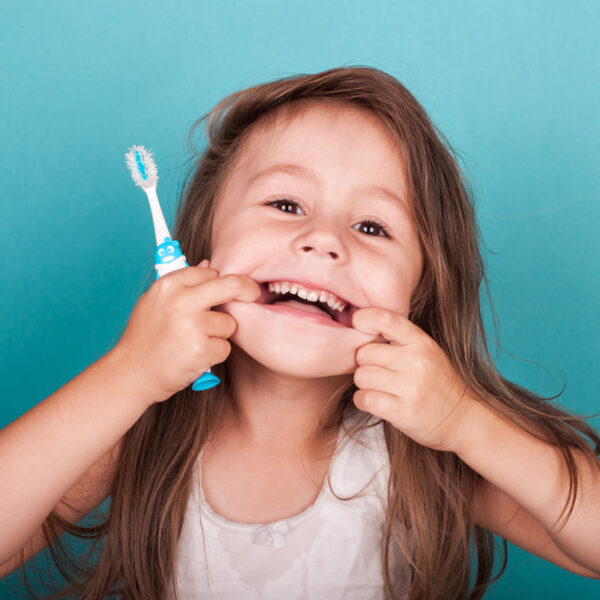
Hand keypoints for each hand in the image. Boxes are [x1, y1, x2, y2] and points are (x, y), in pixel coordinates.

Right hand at [114, 260, 260, 404]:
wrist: (131, 374)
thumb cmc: (145, 338)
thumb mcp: (155, 302)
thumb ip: (184, 284)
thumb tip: (211, 264)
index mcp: (168, 285)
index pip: (209, 272)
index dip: (220, 281)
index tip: (231, 286)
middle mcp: (181, 301)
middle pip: (230, 285)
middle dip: (247, 289)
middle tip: (254, 294)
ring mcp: (192, 326)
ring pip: (229, 323)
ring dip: (219, 334)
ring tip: (194, 342)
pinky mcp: (201, 350)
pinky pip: (225, 347)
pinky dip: (214, 354)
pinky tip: (194, 357)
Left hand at [351, 307, 475, 453]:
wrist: (464, 419)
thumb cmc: (438, 382)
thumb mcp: (427, 352)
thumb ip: (399, 339)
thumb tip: (359, 325)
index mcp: (422, 343)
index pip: (385, 319)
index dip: (364, 319)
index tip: (358, 326)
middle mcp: (416, 362)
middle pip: (364, 353)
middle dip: (365, 363)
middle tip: (378, 371)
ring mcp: (410, 387)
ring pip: (361, 376)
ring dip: (364, 384)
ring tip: (380, 388)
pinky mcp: (403, 412)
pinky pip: (363, 399)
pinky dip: (364, 401)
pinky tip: (377, 401)